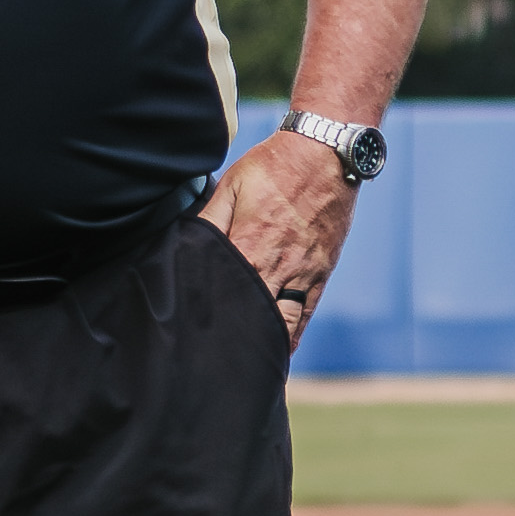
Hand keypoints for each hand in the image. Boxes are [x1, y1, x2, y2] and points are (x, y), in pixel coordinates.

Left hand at [201, 132, 356, 350]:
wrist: (327, 152)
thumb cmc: (274, 166)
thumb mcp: (230, 186)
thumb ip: (208, 220)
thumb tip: (186, 248)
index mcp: (250, 245)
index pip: (225, 292)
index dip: (208, 316)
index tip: (193, 337)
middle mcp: (280, 265)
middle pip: (255, 316)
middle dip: (236, 338)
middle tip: (215, 361)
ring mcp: (305, 271)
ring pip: (284, 323)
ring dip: (266, 343)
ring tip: (246, 363)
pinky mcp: (322, 271)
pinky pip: (307, 312)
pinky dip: (293, 335)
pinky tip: (281, 349)